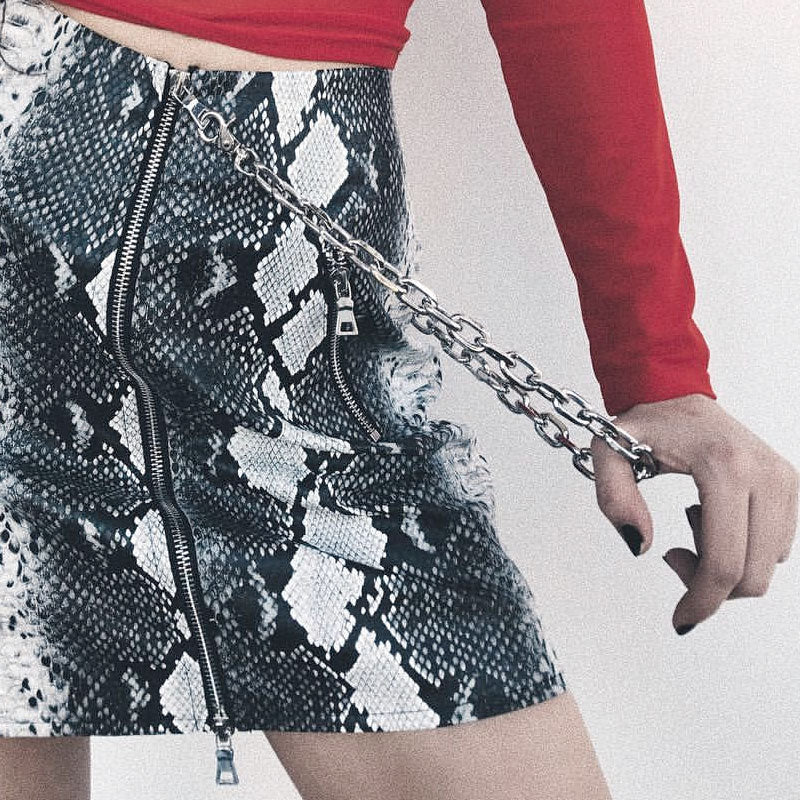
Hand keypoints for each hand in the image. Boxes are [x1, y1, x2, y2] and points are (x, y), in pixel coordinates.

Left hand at [589, 393, 797, 633]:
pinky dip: (742, 549)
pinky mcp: (792, 485)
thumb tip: (640, 546)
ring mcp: (785, 479)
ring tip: (693, 520)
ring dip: (724, 563)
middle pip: (750, 575)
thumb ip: (613, 499)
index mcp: (725, 467)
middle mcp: (766, 473)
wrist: (675, 394)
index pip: (724, 562)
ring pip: (766, 567)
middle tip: (673, 552)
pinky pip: (775, 548)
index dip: (701, 602)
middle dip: (708, 585)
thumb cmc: (641, 426)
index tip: (680, 619)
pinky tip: (713, 516)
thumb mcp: (607, 454)